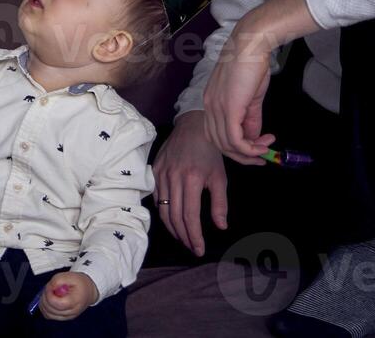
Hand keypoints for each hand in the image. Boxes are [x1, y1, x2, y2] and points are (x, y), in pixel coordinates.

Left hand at [38, 271, 97, 320]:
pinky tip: (48, 300)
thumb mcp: (70, 276)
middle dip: (45, 297)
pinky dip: (45, 308)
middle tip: (49, 288)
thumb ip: (58, 280)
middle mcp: (72, 311)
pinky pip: (49, 316)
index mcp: (75, 301)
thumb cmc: (80, 284)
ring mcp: (67, 316)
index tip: (50, 286)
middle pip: (51, 309)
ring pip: (48, 314)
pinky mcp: (63, 318)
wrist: (88, 291)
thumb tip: (49, 287)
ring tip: (50, 293)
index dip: (49, 294)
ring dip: (44, 303)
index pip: (57, 303)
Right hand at [152, 110, 229, 256]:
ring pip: (162, 210)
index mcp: (192, 179)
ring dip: (172, 228)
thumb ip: (220, 203)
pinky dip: (163, 211)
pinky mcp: (154, 170)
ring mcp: (161, 173)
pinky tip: (172, 218)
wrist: (192, 125)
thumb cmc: (210, 151)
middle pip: (174, 216)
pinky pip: (156, 197)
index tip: (199, 249)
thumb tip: (220, 227)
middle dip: (183, 236)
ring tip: (183, 237)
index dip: (194, 236)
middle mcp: (173, 177)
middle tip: (192, 247)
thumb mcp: (220, 176)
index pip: (190, 216)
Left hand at [202, 19, 275, 165]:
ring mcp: (217, 108)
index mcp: (211, 102)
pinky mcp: (228, 108)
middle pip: (219, 143)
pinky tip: (262, 145)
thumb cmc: (251, 64)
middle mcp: (209, 107)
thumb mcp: (251, 97)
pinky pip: (234, 139)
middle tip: (262, 154)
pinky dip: (248, 148)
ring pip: (227, 144)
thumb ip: (250, 118)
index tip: (257, 146)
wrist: (251, 44)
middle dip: (242, 155)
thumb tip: (254, 138)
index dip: (235, 146)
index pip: (216, 134)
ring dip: (248, 152)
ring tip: (266, 147)